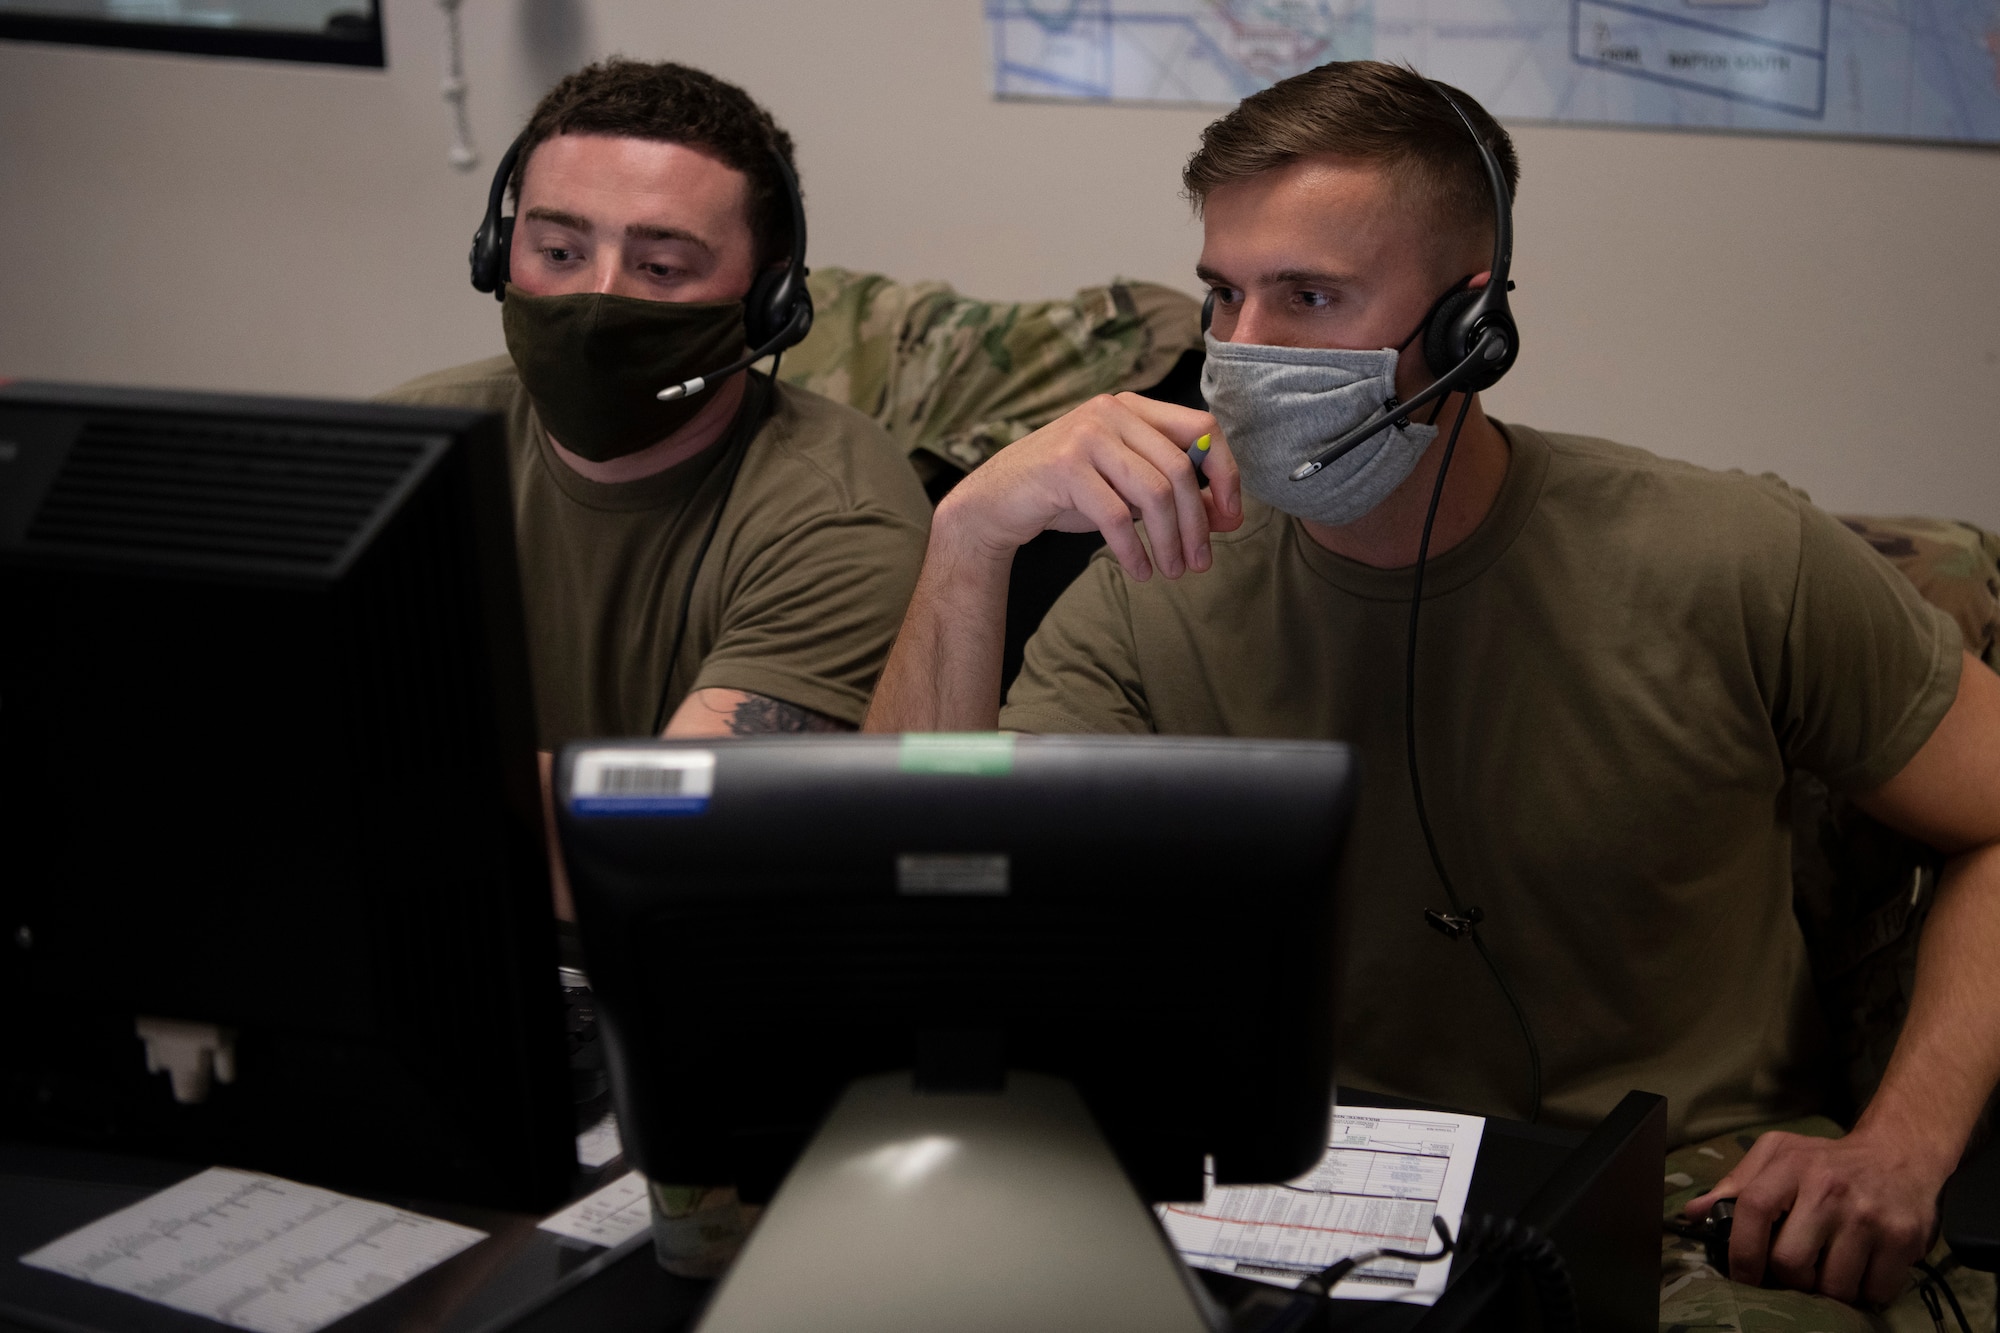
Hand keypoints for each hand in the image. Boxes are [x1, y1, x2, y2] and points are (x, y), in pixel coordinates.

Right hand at [932, 392, 1241, 580]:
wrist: (996, 502)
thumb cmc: (1067, 493)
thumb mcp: (1126, 487)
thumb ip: (1172, 492)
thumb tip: (1227, 516)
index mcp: (1133, 407)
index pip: (1201, 427)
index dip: (1225, 472)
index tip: (1231, 518)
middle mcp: (1111, 412)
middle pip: (1179, 468)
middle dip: (1198, 522)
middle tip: (1201, 562)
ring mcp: (1086, 436)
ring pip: (1153, 493)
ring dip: (1170, 541)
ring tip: (1173, 571)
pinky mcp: (1064, 468)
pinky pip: (1117, 516)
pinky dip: (1134, 550)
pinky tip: (1141, 571)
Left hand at [1683, 1127, 1944, 1304]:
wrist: (1899, 1155)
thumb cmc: (1826, 1161)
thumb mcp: (1778, 1156)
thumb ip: (1736, 1184)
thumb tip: (1693, 1215)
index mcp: (1792, 1165)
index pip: (1753, 1210)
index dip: (1741, 1251)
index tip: (1742, 1276)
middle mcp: (1830, 1189)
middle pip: (1790, 1262)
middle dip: (1789, 1278)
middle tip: (1797, 1269)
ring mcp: (1869, 1217)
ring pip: (1834, 1287)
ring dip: (1828, 1289)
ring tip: (1830, 1267)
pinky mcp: (1904, 1240)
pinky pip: (1875, 1292)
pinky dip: (1865, 1292)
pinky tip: (1862, 1269)